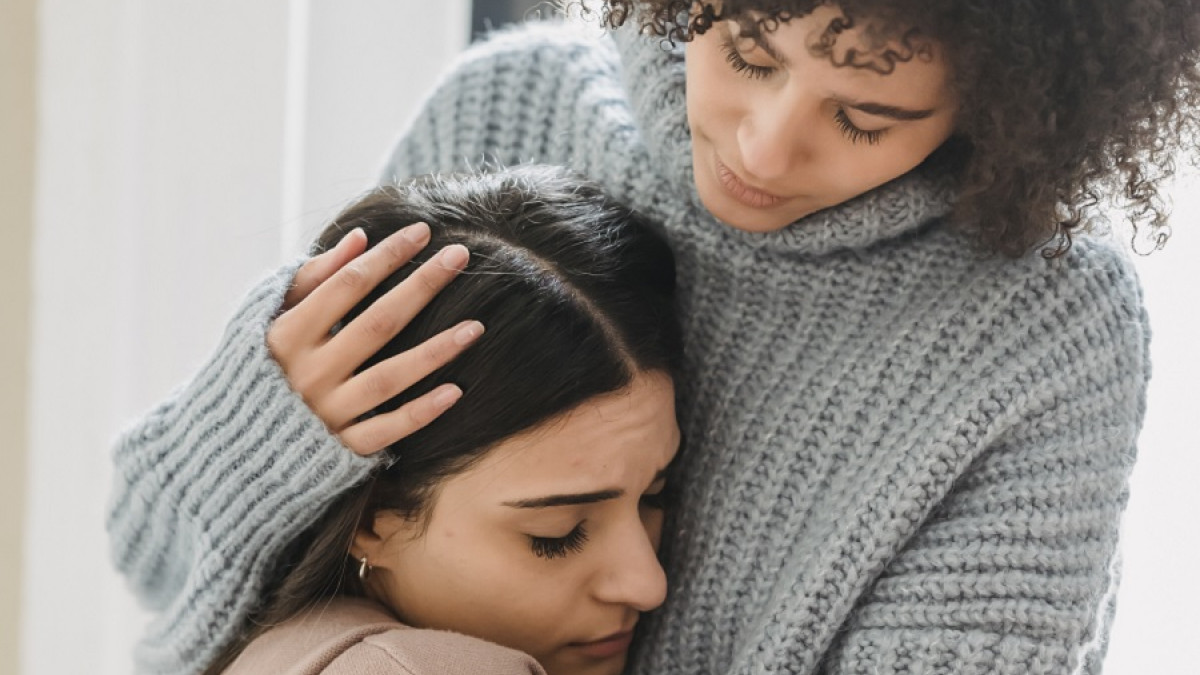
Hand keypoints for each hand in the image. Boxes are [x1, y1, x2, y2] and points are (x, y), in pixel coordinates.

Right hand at [267, 223, 482, 454]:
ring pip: (388, 379)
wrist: (236, 443)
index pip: (347, 285)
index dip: (387, 256)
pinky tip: (455, 390)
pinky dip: (419, 412)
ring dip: (434, 352)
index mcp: (287, 334)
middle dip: (421, 286)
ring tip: (476, 327)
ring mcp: (326, 412)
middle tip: (460, 256)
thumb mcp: (269, 317)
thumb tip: (358, 239)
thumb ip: (311, 278)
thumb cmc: (262, 364)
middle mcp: (308, 373)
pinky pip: (386, 430)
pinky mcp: (341, 448)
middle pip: (377, 323)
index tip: (423, 231)